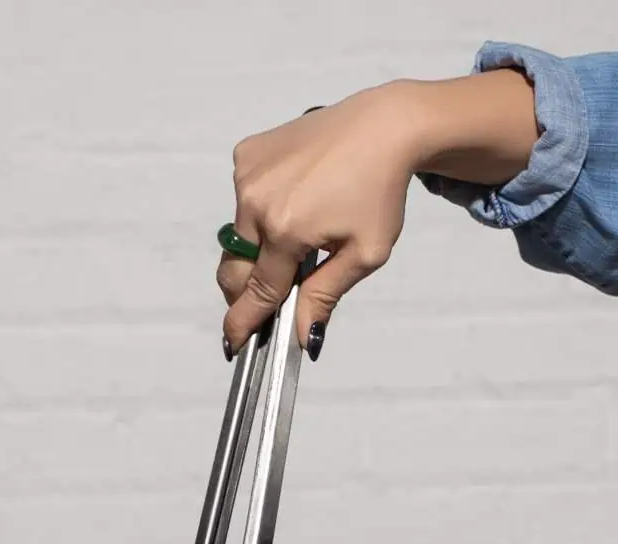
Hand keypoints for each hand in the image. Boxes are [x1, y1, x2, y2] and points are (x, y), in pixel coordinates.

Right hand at [218, 72, 537, 356]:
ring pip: (237, 236)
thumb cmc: (381, 190)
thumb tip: (300, 337)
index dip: (244, 321)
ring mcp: (247, 175)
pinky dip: (259, 214)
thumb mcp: (365, 253)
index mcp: (286, 230)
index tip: (233, 343)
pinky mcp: (247, 155)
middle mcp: (257, 202)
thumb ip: (325, 295)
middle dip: (248, 290)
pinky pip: (241, 202)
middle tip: (271, 296)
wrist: (385, 126)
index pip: (258, 290)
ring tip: (296, 235)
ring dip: (257, 249)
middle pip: (236, 268)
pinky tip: (292, 201)